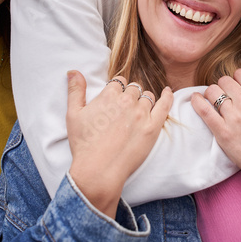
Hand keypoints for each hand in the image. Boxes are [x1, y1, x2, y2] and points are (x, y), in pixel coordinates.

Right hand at [66, 72, 172, 217]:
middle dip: (129, 95)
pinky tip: (167, 92)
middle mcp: (127, 101)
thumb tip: (73, 71)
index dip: (117, 89)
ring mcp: (142, 114)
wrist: (99, 170)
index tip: (114, 98)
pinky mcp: (153, 127)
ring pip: (147, 96)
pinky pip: (164, 106)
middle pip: (134, 88)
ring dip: (143, 100)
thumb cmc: (84, 144)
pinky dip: (167, 96)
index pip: (119, 82)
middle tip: (124, 109)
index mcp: (109, 95)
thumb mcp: (73, 114)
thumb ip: (75, 90)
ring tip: (137, 111)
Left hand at [191, 68, 240, 236]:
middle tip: (225, 94)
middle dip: (224, 85)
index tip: (237, 85)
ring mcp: (233, 118)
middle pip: (225, 81)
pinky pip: (204, 110)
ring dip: (211, 93)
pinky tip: (195, 99)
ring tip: (212, 99)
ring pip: (212, 92)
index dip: (238, 77)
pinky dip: (197, 102)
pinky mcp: (222, 132)